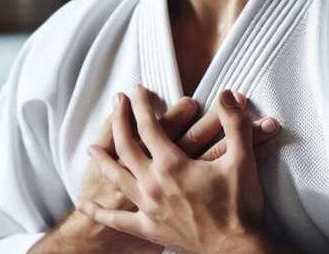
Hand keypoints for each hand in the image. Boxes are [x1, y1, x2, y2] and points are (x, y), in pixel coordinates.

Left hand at [78, 86, 270, 253]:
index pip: (149, 126)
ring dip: (103, 160)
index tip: (137, 90)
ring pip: (117, 178)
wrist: (236, 249)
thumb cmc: (239, 207)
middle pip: (127, 146)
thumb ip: (234, 123)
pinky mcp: (149, 229)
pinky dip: (98, 213)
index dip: (142, 105)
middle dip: (120, 121)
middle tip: (117, 103)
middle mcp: (154, 184)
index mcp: (172, 165)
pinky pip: (117, 220)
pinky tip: (86, 206)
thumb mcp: (242, 159)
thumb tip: (227, 95)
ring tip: (92, 148)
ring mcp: (148, 208)